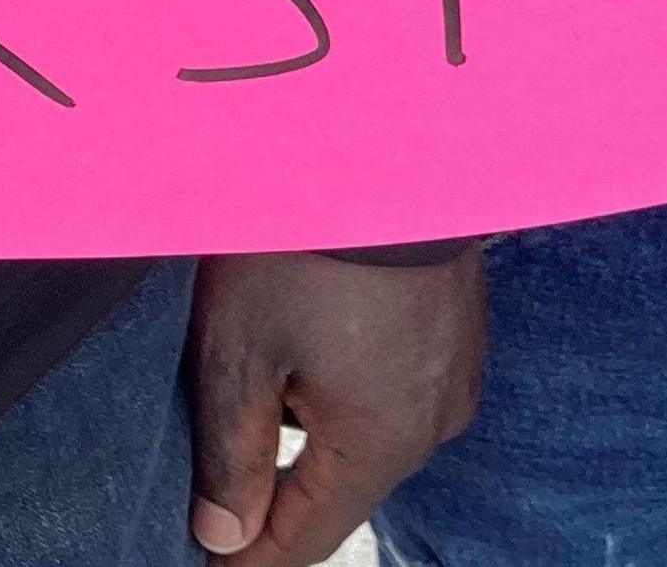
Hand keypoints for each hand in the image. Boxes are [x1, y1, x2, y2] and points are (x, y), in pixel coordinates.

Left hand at [187, 249, 485, 565]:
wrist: (385, 141)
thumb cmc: (304, 244)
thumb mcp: (240, 352)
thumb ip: (231, 455)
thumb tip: (223, 537)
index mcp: (380, 444)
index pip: (307, 538)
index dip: (248, 556)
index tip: (206, 556)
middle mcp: (431, 424)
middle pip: (340, 486)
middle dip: (278, 488)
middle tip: (214, 479)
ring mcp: (455, 374)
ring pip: (369, 433)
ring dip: (315, 427)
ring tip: (259, 390)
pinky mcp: (459, 330)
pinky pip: (396, 385)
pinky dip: (351, 382)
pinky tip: (312, 341)